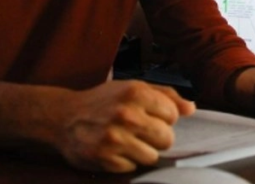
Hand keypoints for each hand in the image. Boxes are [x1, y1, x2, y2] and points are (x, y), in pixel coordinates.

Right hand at [56, 80, 194, 171]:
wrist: (63, 117)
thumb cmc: (103, 101)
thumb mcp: (133, 87)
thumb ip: (165, 95)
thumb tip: (191, 108)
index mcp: (135, 92)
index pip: (172, 115)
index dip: (163, 118)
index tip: (151, 116)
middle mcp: (126, 114)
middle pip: (166, 139)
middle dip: (157, 137)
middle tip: (141, 132)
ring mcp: (115, 138)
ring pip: (152, 156)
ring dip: (143, 151)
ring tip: (128, 141)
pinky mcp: (105, 158)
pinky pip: (132, 167)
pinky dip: (126, 161)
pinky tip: (115, 149)